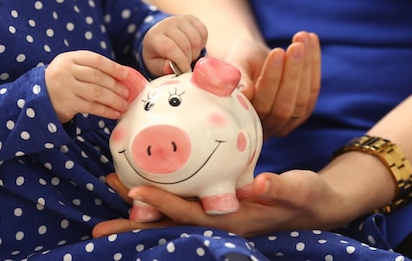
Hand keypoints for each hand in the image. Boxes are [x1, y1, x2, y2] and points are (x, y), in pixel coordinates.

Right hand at [45, 50, 140, 122]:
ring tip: (124, 104)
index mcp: (70, 58)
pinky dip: (105, 111)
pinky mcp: (67, 103)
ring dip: (113, 100)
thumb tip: (121, 75)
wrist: (38, 95)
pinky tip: (114, 113)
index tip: (126, 75)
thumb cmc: (63, 79)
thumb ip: (91, 67)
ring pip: (96, 93)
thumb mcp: (72, 66)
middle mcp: (66, 71)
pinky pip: (91, 107)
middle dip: (115, 86)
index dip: (113, 67)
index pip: (96, 61)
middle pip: (98, 77)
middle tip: (127, 92)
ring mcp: (66, 87)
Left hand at [92, 170, 343, 238]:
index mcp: (233, 222)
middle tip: (98, 225)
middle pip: (169, 225)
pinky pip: (182, 207)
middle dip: (134, 224)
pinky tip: (140, 187)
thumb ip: (280, 187)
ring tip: (110, 197)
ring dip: (139, 213)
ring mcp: (215, 221)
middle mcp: (218, 225)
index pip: (190, 215)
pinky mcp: (216, 210)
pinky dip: (158, 200)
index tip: (134, 190)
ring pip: (170, 218)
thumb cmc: (306, 196)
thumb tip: (257, 185)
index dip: (162, 203)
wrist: (314, 206)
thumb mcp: (299, 189)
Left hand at [142, 14, 207, 75]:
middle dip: (188, 59)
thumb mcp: (154, 65)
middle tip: (184, 64)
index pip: (170, 47)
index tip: (185, 71)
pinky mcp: (191, 18)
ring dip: (195, 52)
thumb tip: (169, 67)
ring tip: (188, 55)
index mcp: (154, 36)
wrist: (161, 37)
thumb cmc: (158, 54)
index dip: (180, 61)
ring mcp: (179, 19)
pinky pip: (203, 33)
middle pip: (185, 44)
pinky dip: (201, 44)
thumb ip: (161, 67)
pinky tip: (193, 47)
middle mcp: (166, 24)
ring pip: (196, 40)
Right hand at [225, 31, 320, 137]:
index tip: (277, 52)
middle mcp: (266, 129)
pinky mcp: (303, 111)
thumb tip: (245, 92)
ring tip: (302, 38)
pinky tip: (312, 39)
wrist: (250, 61)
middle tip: (296, 47)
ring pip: (302, 100)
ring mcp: (287, 124)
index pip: (261, 105)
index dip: (271, 79)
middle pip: (284, 107)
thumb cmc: (238, 62)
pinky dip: (314, 63)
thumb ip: (237, 77)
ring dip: (305, 67)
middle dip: (293, 74)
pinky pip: (313, 90)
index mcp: (243, 122)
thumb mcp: (235, 64)